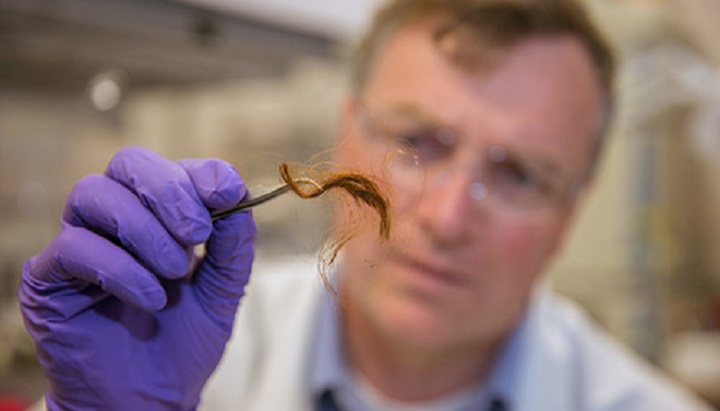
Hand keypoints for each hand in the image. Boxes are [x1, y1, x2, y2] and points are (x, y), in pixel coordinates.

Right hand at [18, 146, 255, 409]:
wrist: (149, 398)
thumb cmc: (182, 343)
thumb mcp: (222, 292)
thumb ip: (233, 246)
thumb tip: (239, 201)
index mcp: (158, 216)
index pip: (172, 168)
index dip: (201, 173)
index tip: (227, 193)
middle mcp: (115, 220)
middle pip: (128, 163)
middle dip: (168, 191)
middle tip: (196, 233)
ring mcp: (78, 243)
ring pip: (93, 194)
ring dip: (143, 230)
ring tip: (173, 272)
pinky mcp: (48, 278)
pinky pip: (74, 247)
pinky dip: (120, 268)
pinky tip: (149, 299)